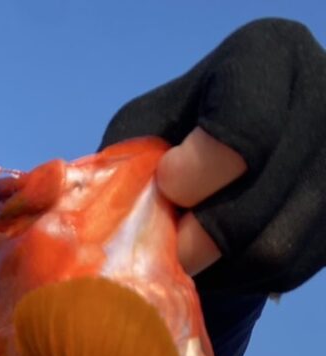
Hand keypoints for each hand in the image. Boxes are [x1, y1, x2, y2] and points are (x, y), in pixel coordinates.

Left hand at [100, 18, 325, 293]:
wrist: (231, 159)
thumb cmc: (175, 137)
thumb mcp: (145, 130)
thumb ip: (125, 162)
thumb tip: (71, 216)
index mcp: (266, 58)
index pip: (245, 128)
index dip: (199, 172)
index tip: (169, 184)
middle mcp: (320, 98)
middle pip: (255, 202)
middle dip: (196, 238)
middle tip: (165, 247)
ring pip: (271, 249)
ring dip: (215, 267)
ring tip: (185, 255)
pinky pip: (285, 272)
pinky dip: (240, 280)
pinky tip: (219, 261)